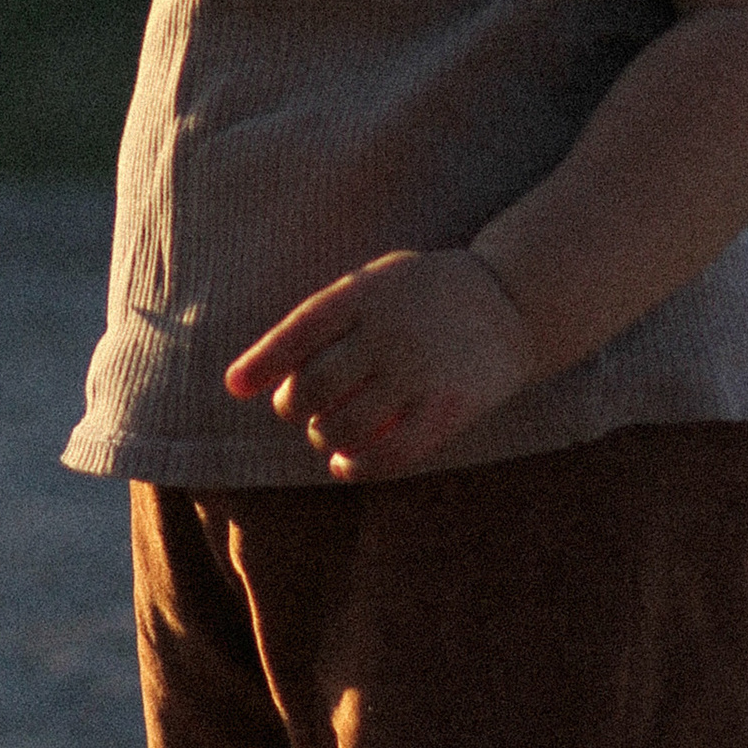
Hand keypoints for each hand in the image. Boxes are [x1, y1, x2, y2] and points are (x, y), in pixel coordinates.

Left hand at [224, 247, 540, 478]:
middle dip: (293, 405)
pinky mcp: (450, 407)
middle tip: (297, 408)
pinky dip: (358, 466)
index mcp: (368, 292)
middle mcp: (392, 330)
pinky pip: (392, 452)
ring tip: (324, 432)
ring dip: (322, 437)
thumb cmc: (423, 295)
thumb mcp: (375, 282)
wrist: (512, 300)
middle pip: (316, 384)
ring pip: (346, 424)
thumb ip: (324, 318)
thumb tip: (246, 376)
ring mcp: (422, 370)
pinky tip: (344, 465)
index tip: (235, 387)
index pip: (301, 329)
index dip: (263, 361)